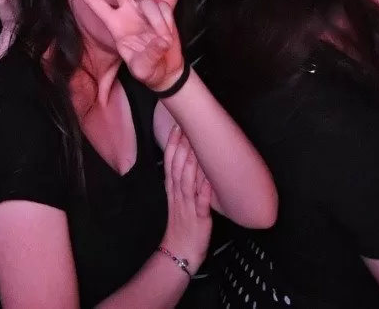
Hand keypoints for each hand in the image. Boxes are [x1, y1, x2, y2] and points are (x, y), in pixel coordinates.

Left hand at [61, 0, 183, 90]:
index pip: (93, 0)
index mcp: (115, 25)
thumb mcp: (143, 69)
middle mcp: (127, 11)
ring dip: (157, 23)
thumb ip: (148, 56)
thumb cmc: (148, 69)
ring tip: (159, 40)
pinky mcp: (160, 9)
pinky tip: (167, 34)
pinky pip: (163, 9)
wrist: (166, 70)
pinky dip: (167, 24)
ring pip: (148, 2)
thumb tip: (159, 41)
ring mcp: (143, 9)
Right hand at [160, 127, 213, 265]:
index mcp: (172, 190)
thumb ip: (180, 181)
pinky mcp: (198, 218)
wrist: (179, 252)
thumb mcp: (176, 200)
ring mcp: (187, 206)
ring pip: (187, 181)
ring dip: (192, 163)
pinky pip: (201, 202)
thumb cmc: (182, 225)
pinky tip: (210, 177)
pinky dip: (205, 189)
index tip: (177, 126)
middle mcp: (177, 195)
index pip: (169, 162)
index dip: (173, 144)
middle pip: (177, 167)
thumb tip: (188, 161)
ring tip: (197, 145)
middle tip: (187, 128)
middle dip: (182, 147)